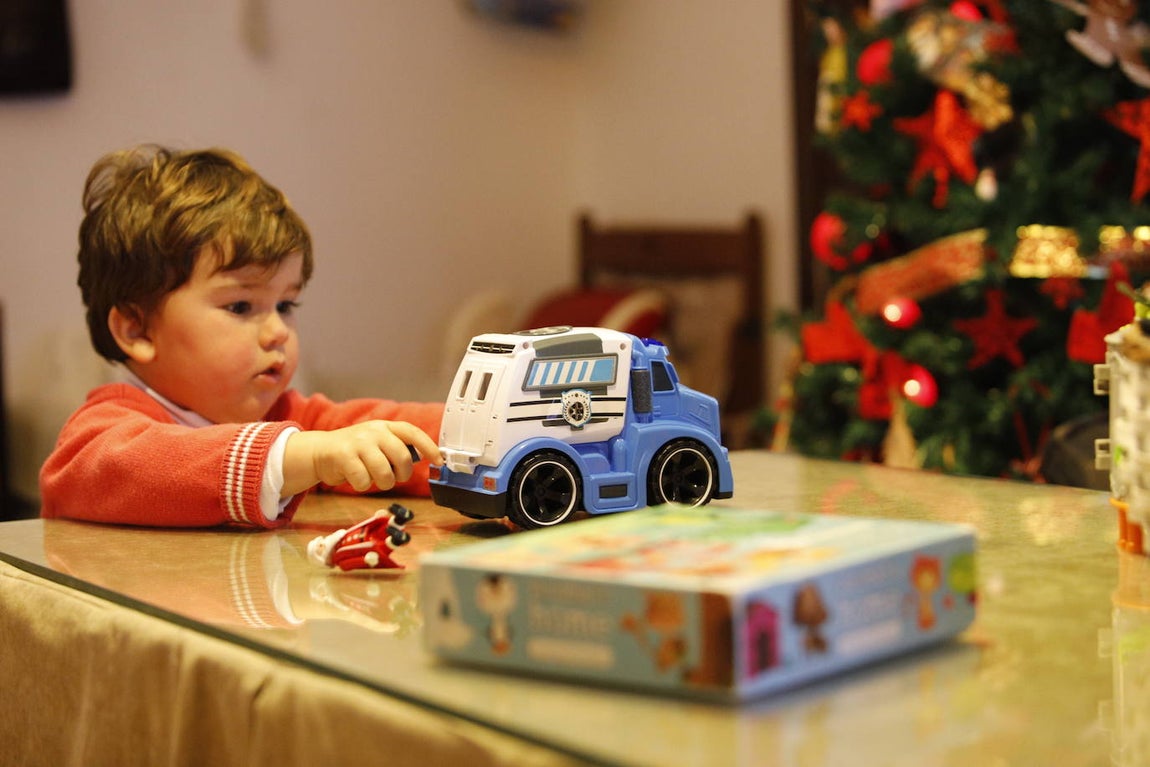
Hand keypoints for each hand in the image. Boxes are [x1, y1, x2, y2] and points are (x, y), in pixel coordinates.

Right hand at [282, 420, 441, 496]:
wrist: (320, 452)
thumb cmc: (354, 452)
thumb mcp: (378, 443)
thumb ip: (398, 447)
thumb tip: (423, 456)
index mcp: (385, 427)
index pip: (413, 433)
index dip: (429, 446)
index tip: (439, 460)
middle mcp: (374, 431)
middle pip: (402, 457)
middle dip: (402, 474)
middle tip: (394, 478)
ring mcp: (359, 442)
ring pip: (384, 473)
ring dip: (382, 483)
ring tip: (373, 478)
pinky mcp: (344, 455)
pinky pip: (364, 480)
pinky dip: (362, 485)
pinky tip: (356, 478)